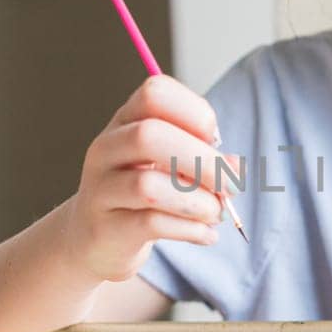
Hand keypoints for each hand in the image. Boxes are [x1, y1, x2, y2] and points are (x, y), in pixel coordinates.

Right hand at [61, 75, 236, 281]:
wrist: (96, 238)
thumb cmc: (143, 192)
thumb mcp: (173, 165)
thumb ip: (205, 158)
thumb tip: (236, 168)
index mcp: (126, 121)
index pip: (155, 93)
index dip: (194, 113)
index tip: (213, 141)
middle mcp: (106, 148)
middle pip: (149, 136)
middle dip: (203, 161)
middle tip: (230, 185)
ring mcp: (100, 189)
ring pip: (148, 186)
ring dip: (198, 202)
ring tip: (216, 213)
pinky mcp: (106, 228)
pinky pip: (151, 224)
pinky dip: (190, 230)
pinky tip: (206, 235)